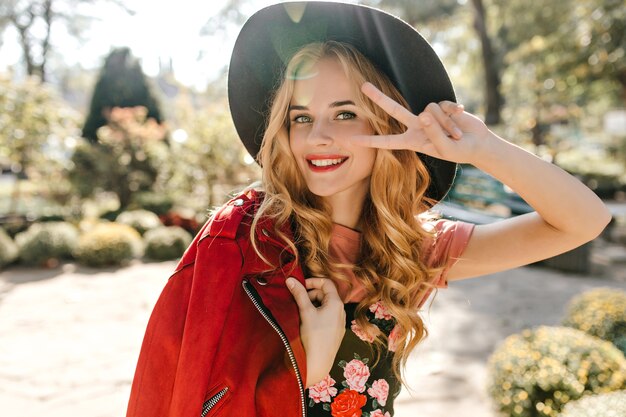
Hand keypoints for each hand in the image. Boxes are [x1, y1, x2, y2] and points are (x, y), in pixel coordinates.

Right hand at [286, 277, 345, 387]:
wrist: (318, 362)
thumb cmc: (313, 335)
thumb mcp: (305, 311)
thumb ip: (299, 293)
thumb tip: (290, 279)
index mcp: (336, 303)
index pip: (326, 282)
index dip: (312, 281)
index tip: (300, 286)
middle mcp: (341, 311)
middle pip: (325, 294)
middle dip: (310, 294)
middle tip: (297, 301)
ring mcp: (339, 322)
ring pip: (325, 306)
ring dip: (312, 305)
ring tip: (301, 313)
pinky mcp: (335, 331)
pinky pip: (327, 316)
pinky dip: (317, 314)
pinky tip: (307, 323)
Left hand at [351, 82, 492, 163]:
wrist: (478, 143)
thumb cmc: (459, 151)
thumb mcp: (445, 149)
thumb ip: (433, 133)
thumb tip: (424, 114)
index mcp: (413, 141)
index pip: (387, 141)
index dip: (371, 141)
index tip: (353, 140)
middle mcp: (417, 126)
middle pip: (394, 110)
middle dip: (379, 98)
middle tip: (363, 86)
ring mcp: (428, 115)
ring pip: (429, 111)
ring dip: (446, 124)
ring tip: (456, 135)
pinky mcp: (441, 106)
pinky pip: (443, 105)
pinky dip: (453, 114)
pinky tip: (460, 117)